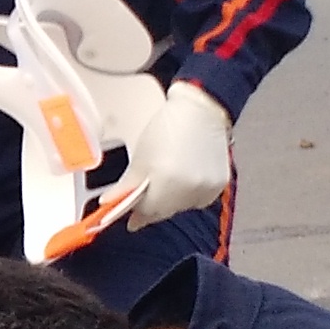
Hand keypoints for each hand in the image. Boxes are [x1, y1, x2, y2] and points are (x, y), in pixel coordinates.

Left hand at [123, 82, 233, 227]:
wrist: (201, 110)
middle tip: (148, 192)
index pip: (147, 211)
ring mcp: (206, 188)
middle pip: (164, 211)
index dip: (137, 213)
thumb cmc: (169, 127)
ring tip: (168, 178)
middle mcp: (188, 189)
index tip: (131, 218)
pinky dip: (189, 194)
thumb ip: (126, 185)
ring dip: (171, 200)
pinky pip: (199, 200)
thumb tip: (110, 203)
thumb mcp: (141, 155)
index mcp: (165, 180)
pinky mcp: (219, 186)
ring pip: (182, 207)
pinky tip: (185, 177)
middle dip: (153, 205)